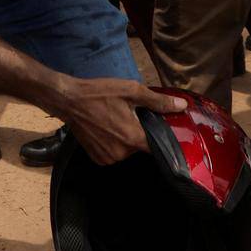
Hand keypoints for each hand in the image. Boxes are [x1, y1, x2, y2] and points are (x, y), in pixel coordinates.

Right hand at [52, 76, 184, 165]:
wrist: (69, 100)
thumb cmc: (99, 93)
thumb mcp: (131, 91)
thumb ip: (158, 101)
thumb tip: (181, 106)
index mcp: (132, 138)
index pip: (158, 146)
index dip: (163, 138)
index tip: (164, 130)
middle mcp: (121, 153)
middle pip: (141, 146)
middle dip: (139, 132)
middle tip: (131, 116)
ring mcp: (108, 158)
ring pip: (127, 150)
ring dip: (126, 138)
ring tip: (116, 121)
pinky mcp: (97, 159)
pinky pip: (114, 154)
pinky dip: (114, 144)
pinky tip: (106, 129)